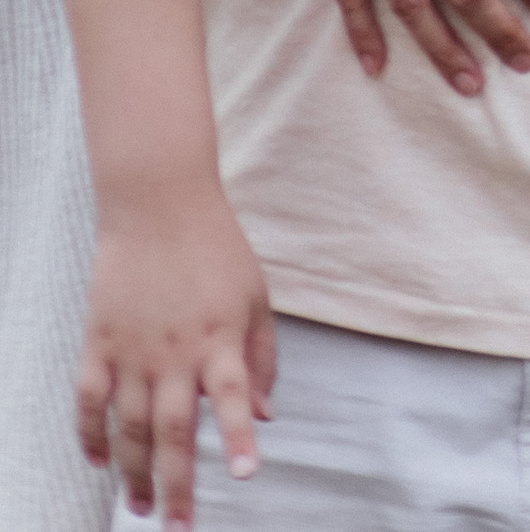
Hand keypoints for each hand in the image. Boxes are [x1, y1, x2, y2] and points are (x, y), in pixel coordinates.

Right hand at [80, 189, 275, 525]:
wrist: (159, 202)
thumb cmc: (215, 248)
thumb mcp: (255, 295)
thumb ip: (262, 357)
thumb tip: (268, 414)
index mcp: (220, 338)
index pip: (233, 397)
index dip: (238, 437)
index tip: (245, 475)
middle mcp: (175, 352)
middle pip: (173, 432)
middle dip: (177, 485)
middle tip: (178, 527)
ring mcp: (132, 350)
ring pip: (129, 429)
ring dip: (134, 474)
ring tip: (140, 508)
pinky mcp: (99, 343)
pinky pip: (88, 401)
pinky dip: (89, 435)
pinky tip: (99, 461)